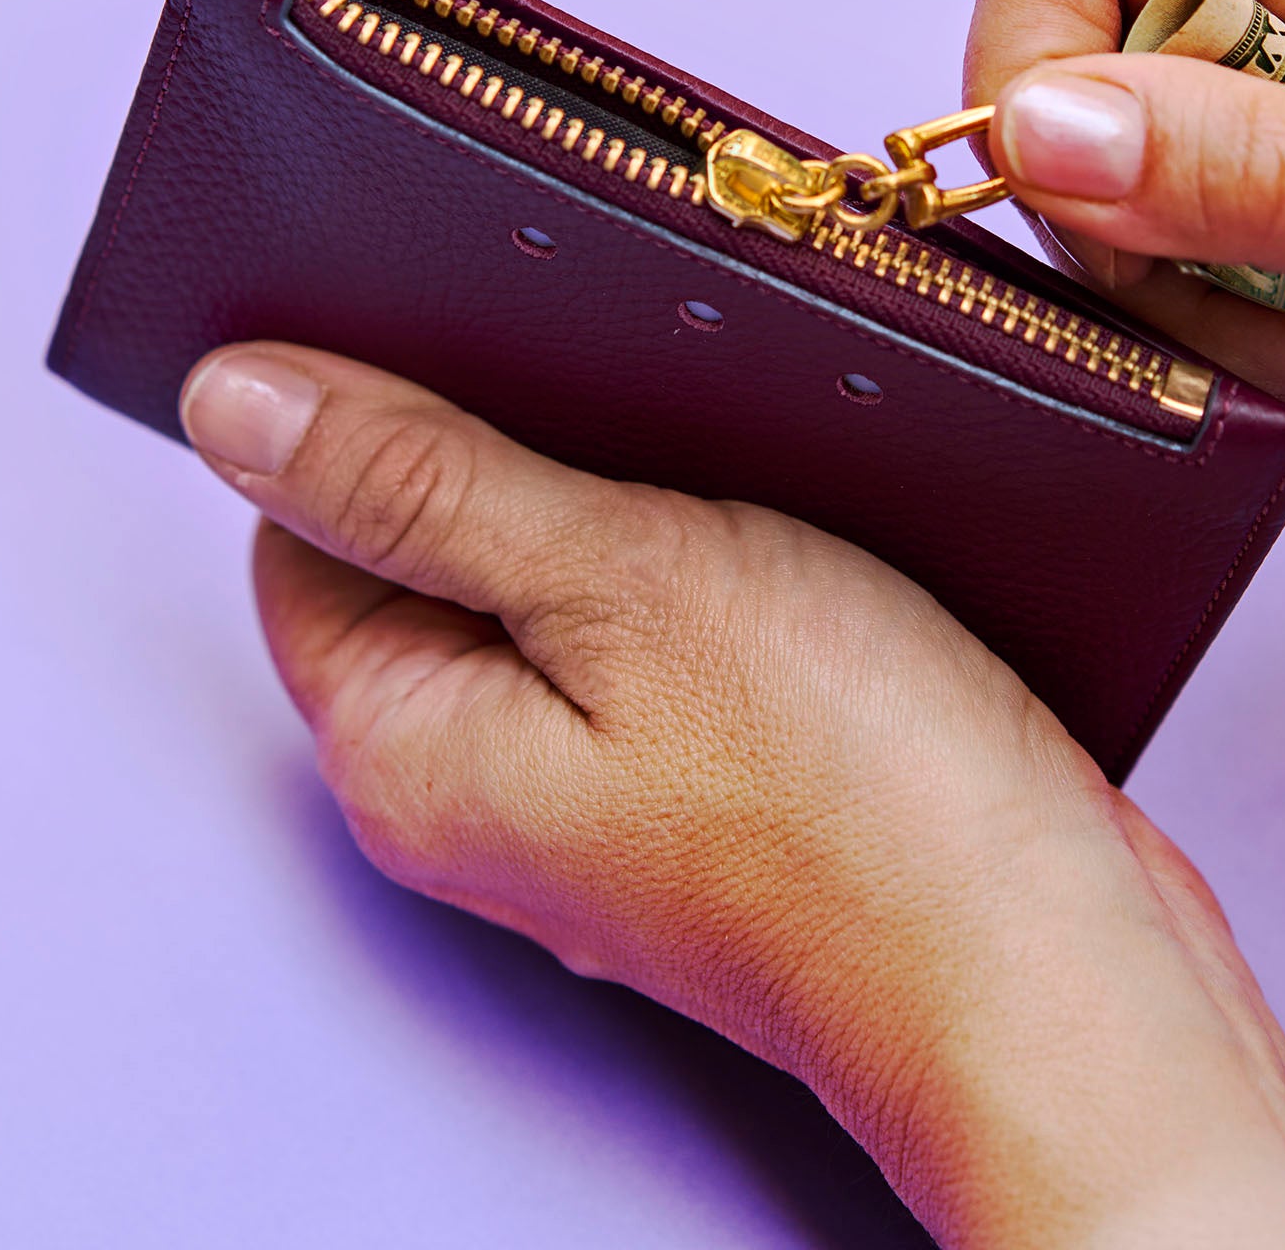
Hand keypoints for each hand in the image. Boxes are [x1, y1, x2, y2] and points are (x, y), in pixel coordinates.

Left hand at [180, 343, 1284, 1249]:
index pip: (302, 529)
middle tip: (625, 367)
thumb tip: (237, 405)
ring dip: (628, 488)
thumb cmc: (854, 801)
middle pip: (432, 551)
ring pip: (562, 579)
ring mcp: (602, 790)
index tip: (471, 322)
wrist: (1047, 961)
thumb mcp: (620, 583)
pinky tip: (784, 506)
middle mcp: (485, 783)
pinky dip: (706, 552)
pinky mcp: (710, 779)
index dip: (372, 407)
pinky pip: (661, 628)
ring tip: (724, 427)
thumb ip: (421, 487)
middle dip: (518, 438)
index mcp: (411, 745)